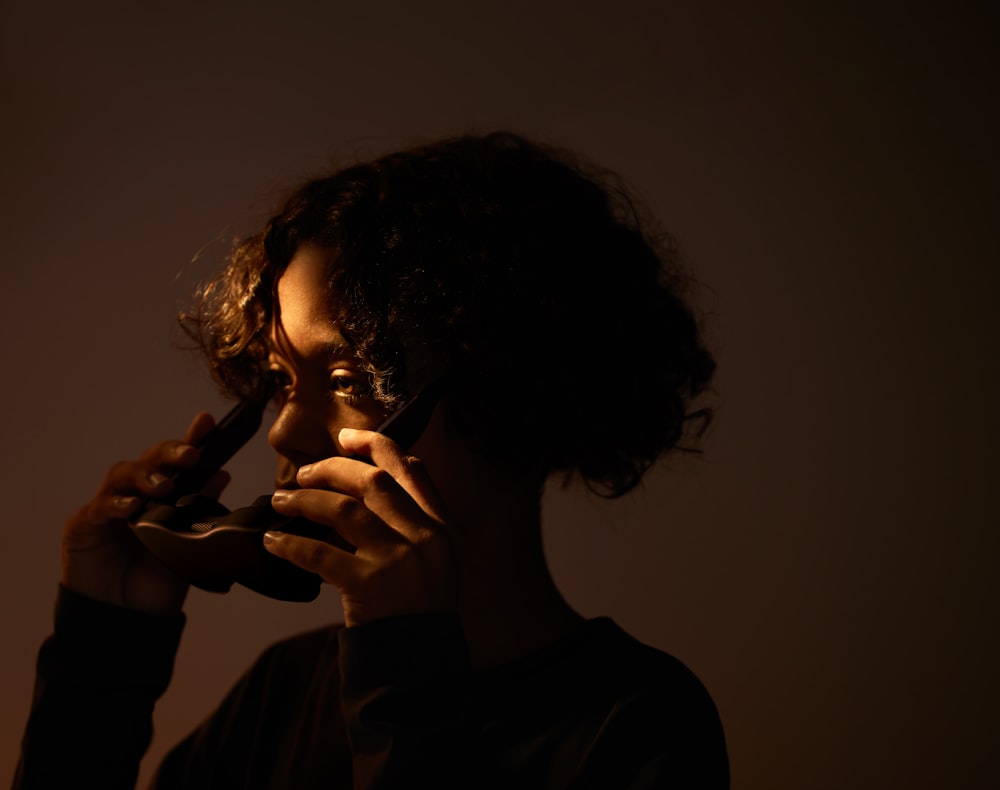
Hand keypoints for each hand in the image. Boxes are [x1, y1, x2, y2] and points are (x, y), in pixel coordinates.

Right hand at [61, 412, 229, 615]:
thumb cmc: (157, 582)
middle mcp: (137, 495)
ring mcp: (108, 508)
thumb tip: (221, 474)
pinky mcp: (84, 525)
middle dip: (170, 453)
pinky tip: (132, 510)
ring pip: (123, 476)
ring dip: (144, 476)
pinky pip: (100, 507)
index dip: (191, 440)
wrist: (127, 619)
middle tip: (190, 454)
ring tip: (164, 486)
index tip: (207, 422)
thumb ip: (200, 511)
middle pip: (150, 461)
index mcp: (165, 498)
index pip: (179, 464)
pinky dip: (116, 505)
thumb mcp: (188, 546)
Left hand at [265, 427, 457, 626]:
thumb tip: (363, 482)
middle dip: (331, 469)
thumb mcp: (435, 558)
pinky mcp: (369, 587)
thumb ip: (412, 521)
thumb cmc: (420, 608)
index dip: (376, 444)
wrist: (421, 662)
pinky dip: (291, 544)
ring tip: (280, 501)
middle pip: (372, 481)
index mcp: (441, 526)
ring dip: (305, 501)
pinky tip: (273, 541)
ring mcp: (397, 561)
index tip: (346, 438)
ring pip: (344, 510)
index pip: (411, 468)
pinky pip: (320, 555)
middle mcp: (424, 537)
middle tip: (302, 473)